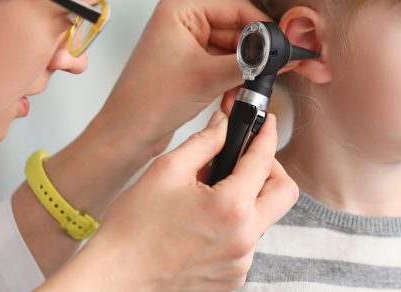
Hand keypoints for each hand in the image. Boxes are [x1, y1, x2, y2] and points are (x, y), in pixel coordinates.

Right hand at [64, 111, 298, 290]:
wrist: (116, 276)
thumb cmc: (133, 227)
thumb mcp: (167, 170)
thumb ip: (204, 141)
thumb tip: (224, 125)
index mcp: (231, 207)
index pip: (264, 160)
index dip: (266, 135)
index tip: (265, 124)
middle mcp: (244, 238)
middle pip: (284, 193)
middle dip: (271, 170)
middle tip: (246, 160)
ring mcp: (240, 263)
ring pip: (264, 219)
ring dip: (248, 200)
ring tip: (212, 194)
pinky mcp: (232, 279)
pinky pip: (247, 243)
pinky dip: (234, 227)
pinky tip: (206, 222)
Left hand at [94, 0, 269, 156]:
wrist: (126, 135)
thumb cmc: (149, 102)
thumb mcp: (208, 77)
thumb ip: (249, 62)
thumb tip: (281, 53)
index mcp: (180, 11)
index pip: (236, 8)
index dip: (263, 27)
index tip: (285, 44)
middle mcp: (183, 22)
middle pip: (236, 30)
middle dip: (252, 56)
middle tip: (272, 73)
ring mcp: (186, 44)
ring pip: (232, 51)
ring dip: (242, 74)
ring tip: (245, 93)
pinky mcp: (189, 65)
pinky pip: (223, 66)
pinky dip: (232, 82)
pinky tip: (231, 100)